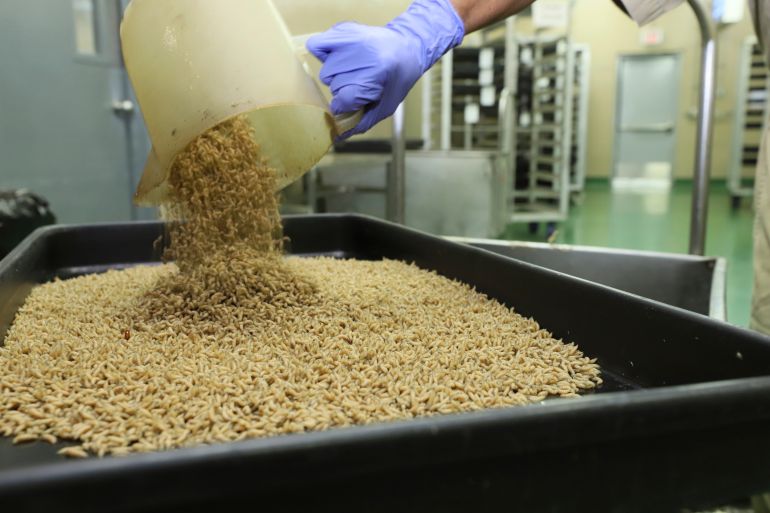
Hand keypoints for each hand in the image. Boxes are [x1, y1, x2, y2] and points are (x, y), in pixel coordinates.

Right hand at [307, 0, 464, 139]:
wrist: (408, 47)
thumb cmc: (398, 79)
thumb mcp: (385, 106)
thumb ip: (361, 123)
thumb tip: (338, 137)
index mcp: (375, 75)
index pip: (343, 99)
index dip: (346, 106)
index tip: (354, 103)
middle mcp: (362, 55)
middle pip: (334, 86)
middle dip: (344, 91)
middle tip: (361, 84)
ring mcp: (350, 41)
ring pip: (326, 71)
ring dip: (336, 76)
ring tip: (354, 71)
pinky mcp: (342, 30)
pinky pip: (316, 46)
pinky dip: (321, 53)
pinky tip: (335, 58)